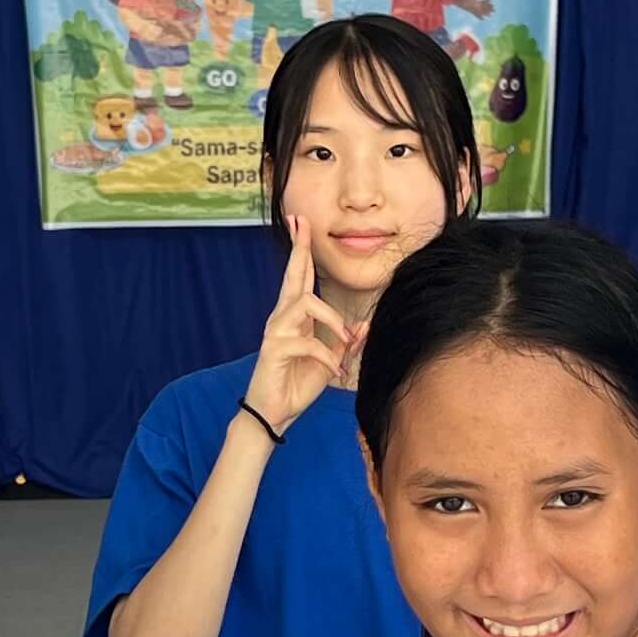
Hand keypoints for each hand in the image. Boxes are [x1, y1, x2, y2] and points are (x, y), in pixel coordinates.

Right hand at [247, 224, 359, 431]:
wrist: (273, 414)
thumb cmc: (296, 385)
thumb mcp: (330, 362)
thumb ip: (344, 342)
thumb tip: (365, 326)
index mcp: (294, 317)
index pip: (298, 277)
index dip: (301, 250)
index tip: (300, 223)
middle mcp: (281, 318)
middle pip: (292, 275)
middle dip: (299, 248)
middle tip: (301, 222)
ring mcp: (275, 332)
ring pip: (306, 303)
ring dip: (333, 320)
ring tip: (345, 341)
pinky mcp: (274, 350)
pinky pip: (308, 343)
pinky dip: (329, 357)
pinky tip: (335, 371)